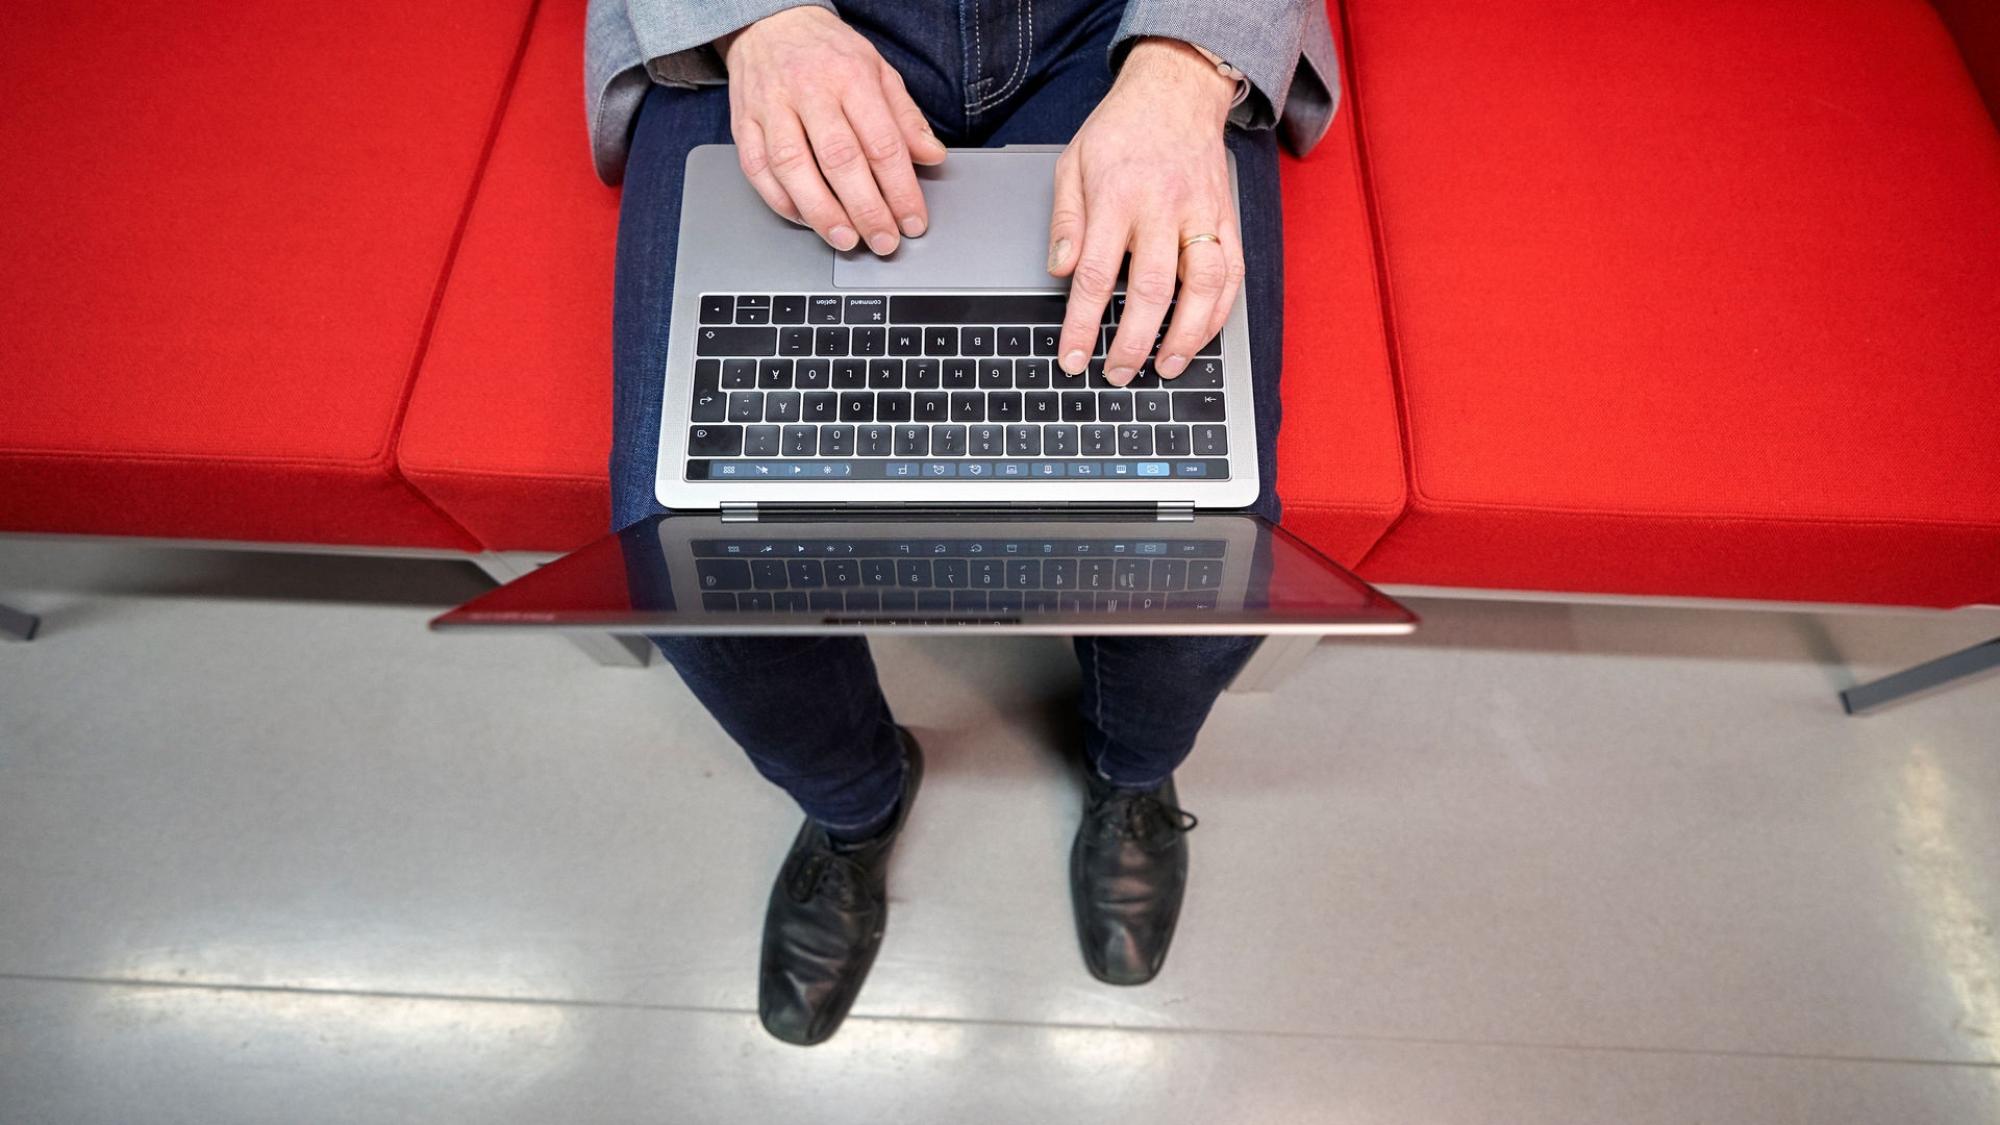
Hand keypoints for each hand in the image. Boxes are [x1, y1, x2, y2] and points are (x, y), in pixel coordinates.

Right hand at [720, 6, 947, 254]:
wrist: (770, 23)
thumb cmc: (828, 53)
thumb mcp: (878, 71)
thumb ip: (905, 118)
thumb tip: (932, 156)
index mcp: (851, 77)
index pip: (882, 143)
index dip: (901, 190)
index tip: (913, 221)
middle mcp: (809, 90)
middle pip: (839, 159)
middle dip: (866, 209)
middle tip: (884, 240)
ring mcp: (771, 107)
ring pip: (793, 167)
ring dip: (822, 212)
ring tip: (846, 239)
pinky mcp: (744, 124)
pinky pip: (758, 170)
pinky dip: (781, 201)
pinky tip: (805, 219)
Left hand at [1048, 38, 1243, 384]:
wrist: (1177, 89)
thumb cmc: (1122, 129)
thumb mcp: (1072, 163)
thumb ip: (1066, 220)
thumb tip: (1059, 272)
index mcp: (1117, 194)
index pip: (1095, 274)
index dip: (1082, 324)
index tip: (1072, 358)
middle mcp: (1163, 206)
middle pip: (1152, 289)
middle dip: (1133, 342)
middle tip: (1118, 374)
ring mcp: (1202, 213)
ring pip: (1202, 286)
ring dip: (1186, 335)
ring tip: (1166, 366)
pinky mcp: (1227, 219)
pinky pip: (1231, 275)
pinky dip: (1218, 313)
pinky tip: (1200, 337)